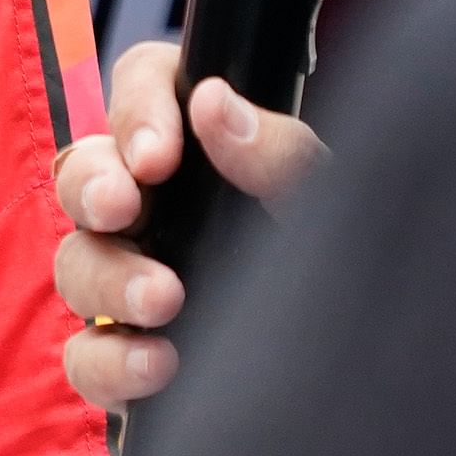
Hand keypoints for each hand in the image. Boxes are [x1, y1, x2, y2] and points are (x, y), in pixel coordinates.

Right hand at [51, 39, 326, 410]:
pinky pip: (84, 355)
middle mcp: (155, 205)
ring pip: (76, 262)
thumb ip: (279, 152)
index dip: (136, 112)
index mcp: (202, 141)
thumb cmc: (357, 261)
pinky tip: (156, 365)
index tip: (159, 156)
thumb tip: (214, 103)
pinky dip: (107, 361)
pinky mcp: (130, 354)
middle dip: (94, 186)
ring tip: (164, 300)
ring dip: (107, 277)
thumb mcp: (334, 199)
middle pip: (82, 171)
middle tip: (123, 206)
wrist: (379, 368)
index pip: (141, 87)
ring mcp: (134, 278)